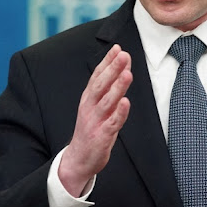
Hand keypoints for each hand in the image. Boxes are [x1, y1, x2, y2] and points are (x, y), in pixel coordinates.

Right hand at [58, 44, 132, 195]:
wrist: (79, 159)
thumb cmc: (91, 128)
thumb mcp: (95, 106)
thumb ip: (107, 88)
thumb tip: (121, 66)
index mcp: (88, 98)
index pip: (97, 76)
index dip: (107, 61)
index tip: (118, 48)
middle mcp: (89, 107)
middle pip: (101, 85)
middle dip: (112, 69)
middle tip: (123, 55)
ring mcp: (95, 121)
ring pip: (107, 102)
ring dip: (117, 87)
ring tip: (127, 74)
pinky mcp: (101, 136)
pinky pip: (112, 123)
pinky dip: (119, 113)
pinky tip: (126, 103)